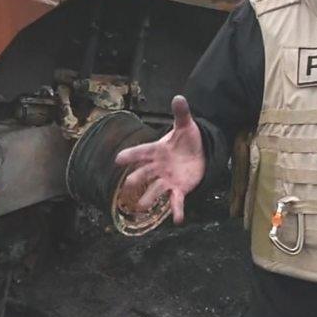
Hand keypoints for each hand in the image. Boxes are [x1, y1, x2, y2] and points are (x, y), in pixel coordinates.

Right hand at [114, 95, 205, 223]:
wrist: (199, 153)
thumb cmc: (186, 140)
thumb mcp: (185, 125)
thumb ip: (181, 113)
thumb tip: (179, 97)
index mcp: (156, 150)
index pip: (141, 152)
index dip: (130, 155)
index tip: (117, 160)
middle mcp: (158, 167)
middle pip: (144, 174)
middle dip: (136, 180)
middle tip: (127, 186)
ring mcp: (167, 180)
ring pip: (155, 190)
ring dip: (148, 199)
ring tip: (141, 208)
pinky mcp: (179, 189)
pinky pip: (175, 201)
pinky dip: (176, 211)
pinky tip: (178, 220)